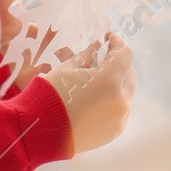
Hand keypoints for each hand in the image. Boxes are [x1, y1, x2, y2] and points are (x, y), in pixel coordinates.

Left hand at [0, 0, 87, 91]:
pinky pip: (91, 56)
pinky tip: (94, 27)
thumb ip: (8, 5)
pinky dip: (94, 42)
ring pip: (85, 30)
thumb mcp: (12, 33)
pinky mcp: (81, 74)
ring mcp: (78, 55)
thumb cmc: (17, 66)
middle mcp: (70, 38)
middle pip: (78, 10)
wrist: (18, 99)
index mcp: (56, 26)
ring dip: (84, 12)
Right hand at [43, 31, 135, 154]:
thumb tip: (97, 46)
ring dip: (116, 83)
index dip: (117, 42)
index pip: (124, 53)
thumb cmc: (51, 95)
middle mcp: (121, 100)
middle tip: (102, 58)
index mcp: (109, 80)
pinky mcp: (115, 130)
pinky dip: (113, 100)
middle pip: (129, 73)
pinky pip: (121, 110)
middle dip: (117, 63)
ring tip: (96, 81)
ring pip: (126, 93)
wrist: (41, 132)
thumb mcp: (67, 68)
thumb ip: (87, 55)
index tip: (107, 38)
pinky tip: (96, 99)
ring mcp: (120, 117)